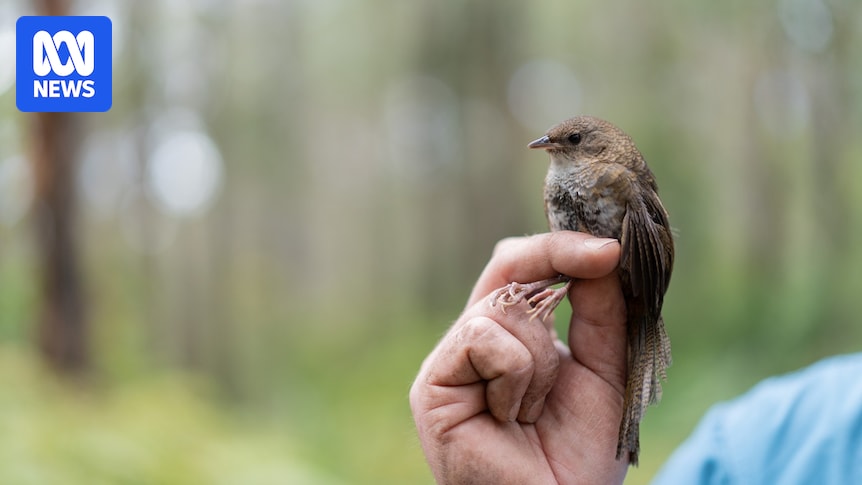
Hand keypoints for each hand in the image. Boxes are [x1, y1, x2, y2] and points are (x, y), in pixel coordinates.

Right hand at [409, 232, 628, 483]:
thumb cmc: (578, 454)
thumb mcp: (603, 370)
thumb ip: (600, 312)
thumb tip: (600, 250)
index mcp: (509, 335)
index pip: (521, 266)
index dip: (560, 247)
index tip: (611, 248)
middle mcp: (474, 341)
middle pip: (510, 270)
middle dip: (558, 287)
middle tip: (583, 326)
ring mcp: (448, 361)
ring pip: (502, 308)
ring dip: (540, 364)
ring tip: (530, 414)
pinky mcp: (430, 385)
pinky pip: (482, 338)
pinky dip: (514, 378)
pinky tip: (508, 420)